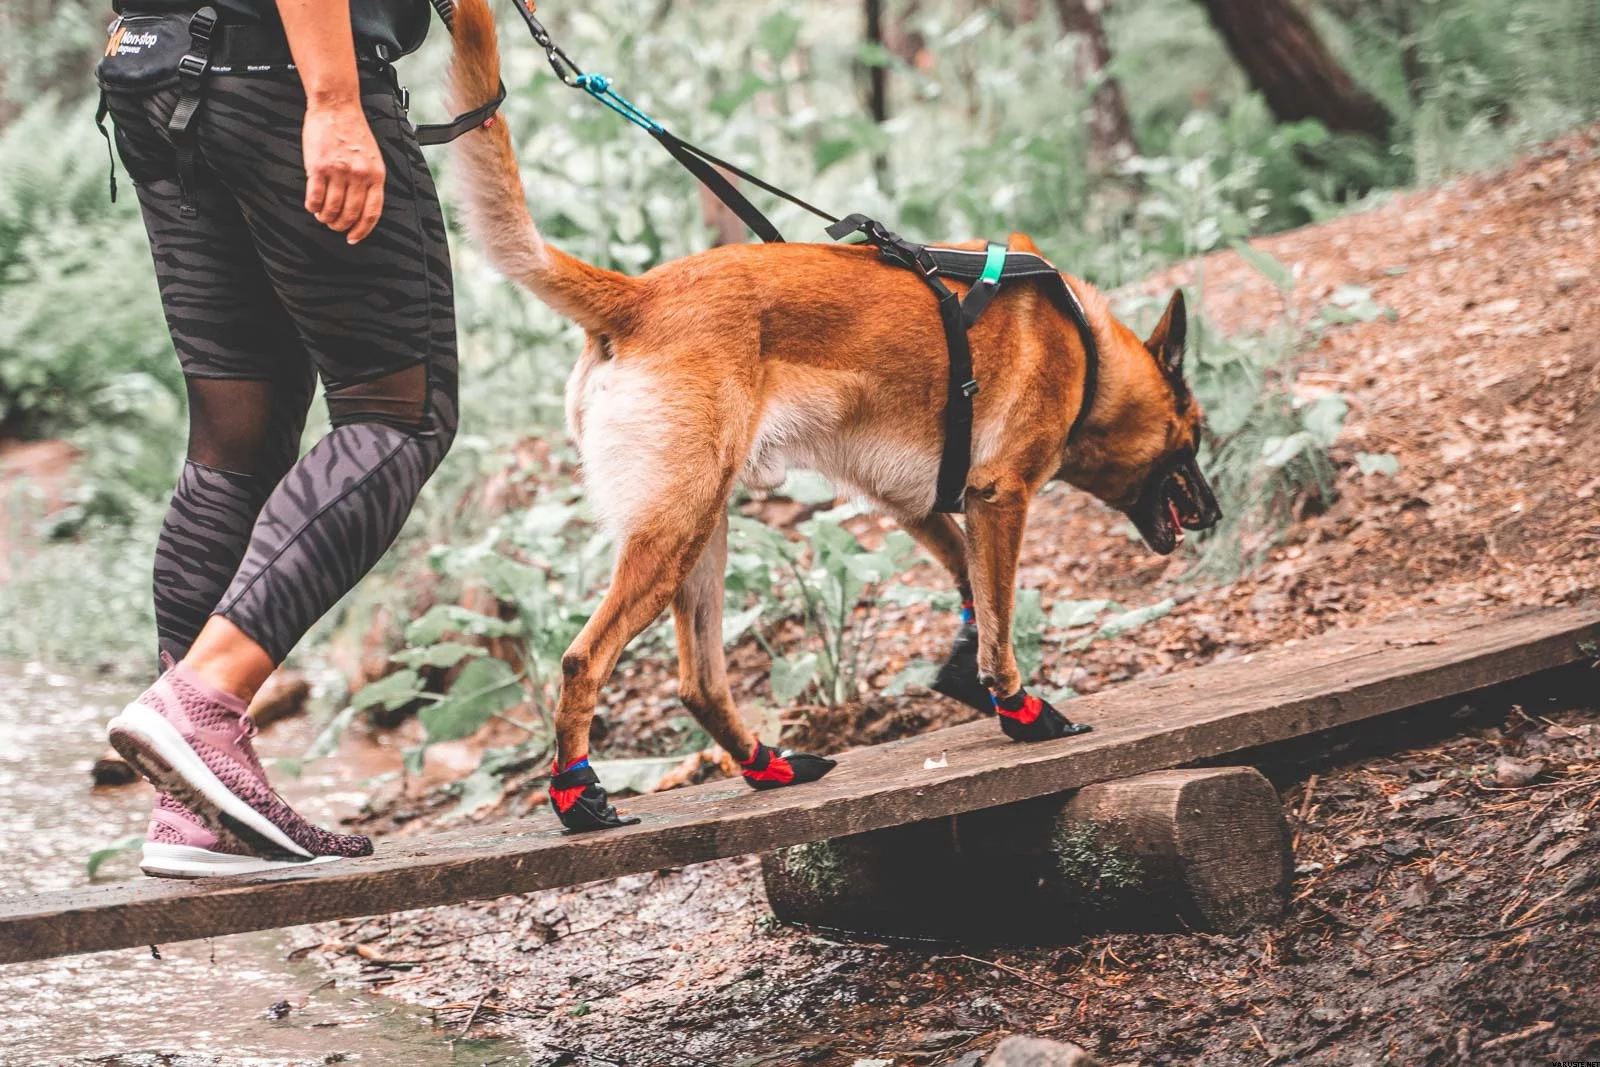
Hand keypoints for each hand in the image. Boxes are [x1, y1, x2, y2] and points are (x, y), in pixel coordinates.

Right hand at [301, 101, 384, 243]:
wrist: (337, 107)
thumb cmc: (353, 131)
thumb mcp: (372, 157)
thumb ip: (370, 180)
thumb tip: (363, 207)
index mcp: (376, 175)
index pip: (371, 213)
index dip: (362, 230)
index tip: (354, 237)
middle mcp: (359, 175)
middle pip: (350, 214)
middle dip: (340, 225)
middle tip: (334, 225)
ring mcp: (338, 171)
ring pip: (331, 208)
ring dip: (325, 217)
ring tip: (322, 215)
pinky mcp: (318, 166)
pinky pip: (314, 196)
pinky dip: (312, 206)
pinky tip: (312, 206)